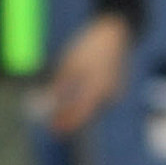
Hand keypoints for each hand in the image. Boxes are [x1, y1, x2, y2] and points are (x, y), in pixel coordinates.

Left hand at [41, 14, 130, 136]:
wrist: (116, 32)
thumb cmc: (89, 46)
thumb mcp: (69, 64)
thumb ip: (60, 85)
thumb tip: (48, 103)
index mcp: (97, 88)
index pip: (80, 113)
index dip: (66, 123)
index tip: (53, 131)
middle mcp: (109, 93)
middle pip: (88, 114)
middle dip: (71, 120)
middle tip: (54, 127)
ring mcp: (115, 90)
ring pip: (94, 107)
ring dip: (78, 112)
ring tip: (62, 116)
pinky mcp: (117, 86)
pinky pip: (100, 100)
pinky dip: (87, 103)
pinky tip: (77, 102)